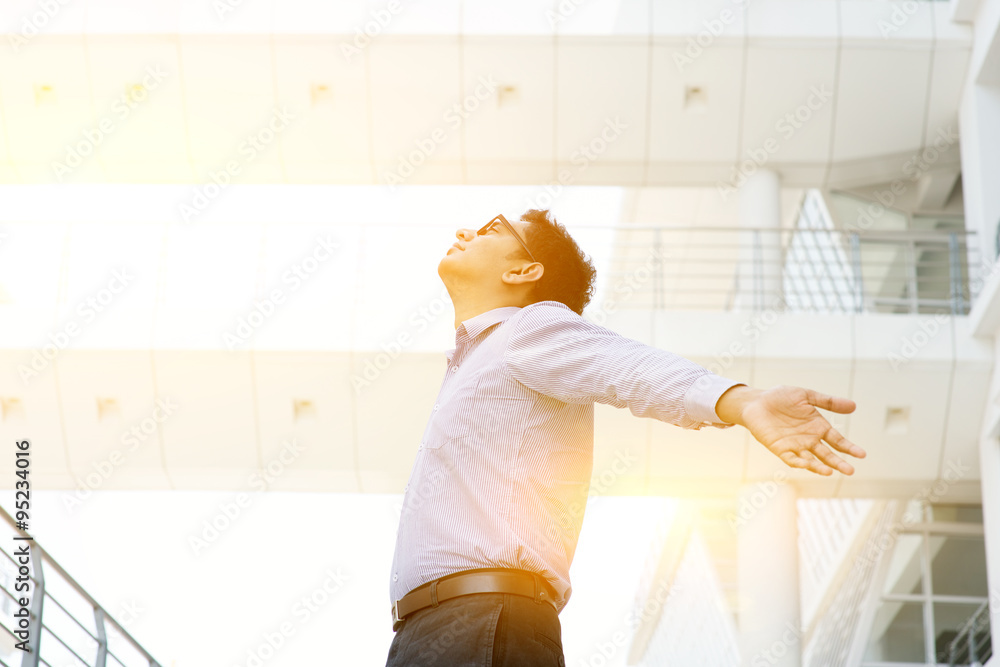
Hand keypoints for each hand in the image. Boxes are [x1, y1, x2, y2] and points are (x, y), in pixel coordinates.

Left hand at [716, 384, 865, 475]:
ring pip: (811, 460)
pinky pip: (791, 458)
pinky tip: (806, 464)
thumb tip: (853, 406)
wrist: (756, 401)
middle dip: (838, 462)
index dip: (849, 448)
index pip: (837, 441)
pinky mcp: (780, 448)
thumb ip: (828, 402)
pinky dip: (799, 462)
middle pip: (827, 454)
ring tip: (830, 472)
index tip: (862, 455)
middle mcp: (809, 439)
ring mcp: (795, 445)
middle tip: (850, 471)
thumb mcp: (806, 395)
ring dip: (820, 466)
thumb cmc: (781, 397)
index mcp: (818, 427)